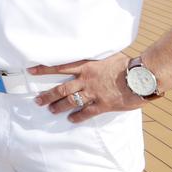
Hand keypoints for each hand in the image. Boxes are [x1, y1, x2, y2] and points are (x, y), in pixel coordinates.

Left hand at [28, 52, 146, 122]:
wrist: (140, 76)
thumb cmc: (127, 63)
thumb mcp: (108, 55)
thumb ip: (96, 57)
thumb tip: (92, 52)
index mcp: (86, 66)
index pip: (59, 67)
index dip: (43, 69)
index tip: (30, 71)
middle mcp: (86, 80)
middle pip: (61, 89)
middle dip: (47, 95)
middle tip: (37, 100)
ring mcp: (93, 94)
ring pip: (71, 101)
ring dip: (59, 106)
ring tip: (50, 110)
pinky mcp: (103, 105)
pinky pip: (87, 113)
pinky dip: (77, 117)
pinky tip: (71, 119)